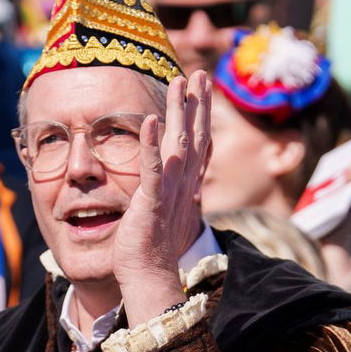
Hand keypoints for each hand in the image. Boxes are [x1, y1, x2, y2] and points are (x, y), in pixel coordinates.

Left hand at [114, 72, 211, 326]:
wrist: (149, 278)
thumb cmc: (150, 250)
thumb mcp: (161, 212)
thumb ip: (165, 192)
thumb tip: (167, 179)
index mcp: (184, 187)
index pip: (198, 144)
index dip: (201, 115)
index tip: (201, 88)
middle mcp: (182, 185)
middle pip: (196, 137)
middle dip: (198, 104)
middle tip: (201, 74)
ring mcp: (168, 193)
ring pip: (179, 144)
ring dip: (180, 112)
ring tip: (181, 82)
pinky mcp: (151, 202)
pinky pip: (152, 169)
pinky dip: (151, 144)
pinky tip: (149, 120)